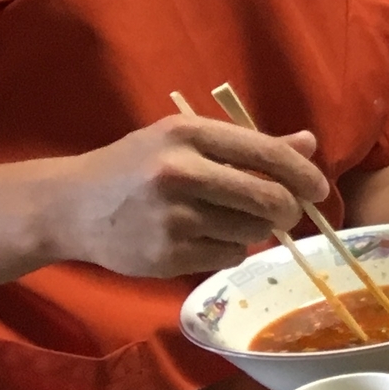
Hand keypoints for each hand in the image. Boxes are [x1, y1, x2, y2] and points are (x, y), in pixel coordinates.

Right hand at [41, 118, 330, 277]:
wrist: (70, 206)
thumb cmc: (136, 167)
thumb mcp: (185, 141)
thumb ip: (248, 144)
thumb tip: (309, 144)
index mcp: (187, 134)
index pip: (268, 153)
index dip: (303, 174)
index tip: (318, 188)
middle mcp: (180, 172)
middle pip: (269, 198)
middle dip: (288, 209)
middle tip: (284, 212)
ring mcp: (172, 216)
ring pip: (254, 231)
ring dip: (254, 229)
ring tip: (226, 219)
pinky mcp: (167, 254)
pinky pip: (229, 255)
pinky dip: (228, 249)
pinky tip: (201, 237)